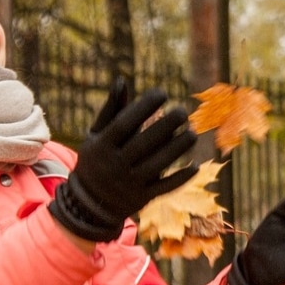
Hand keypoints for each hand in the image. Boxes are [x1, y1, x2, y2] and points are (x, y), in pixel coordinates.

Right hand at [50, 78, 199, 241]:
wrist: (89, 204)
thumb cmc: (96, 159)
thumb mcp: (96, 135)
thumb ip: (111, 109)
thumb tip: (121, 80)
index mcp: (102, 146)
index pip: (125, 123)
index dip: (144, 107)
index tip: (162, 92)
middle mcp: (114, 165)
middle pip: (143, 144)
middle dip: (165, 126)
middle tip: (183, 111)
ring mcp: (129, 184)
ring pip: (157, 165)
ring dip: (177, 149)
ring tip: (193, 133)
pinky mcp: (141, 199)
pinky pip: (164, 188)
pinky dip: (180, 179)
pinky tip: (195, 166)